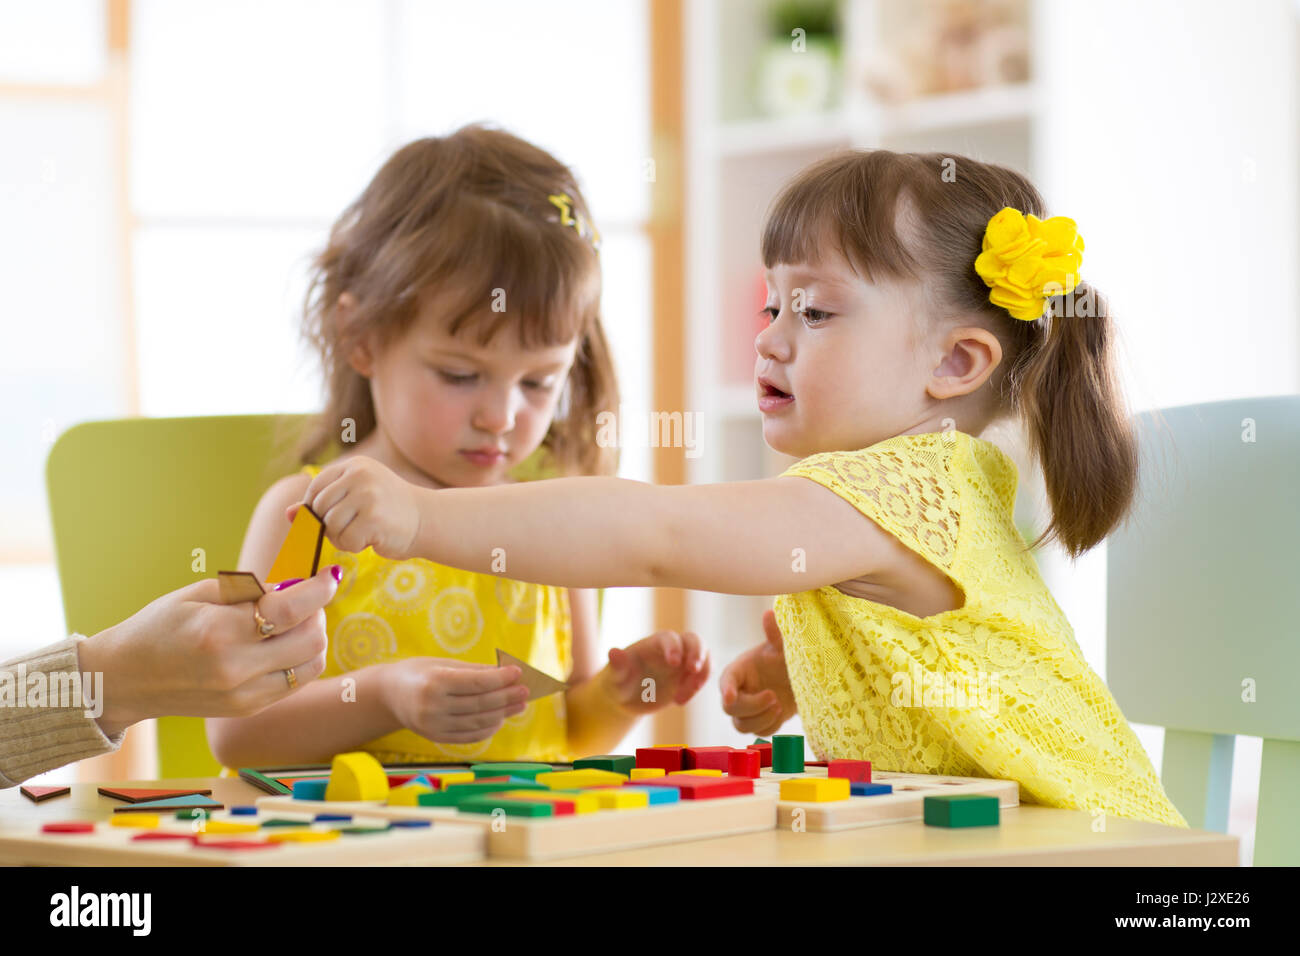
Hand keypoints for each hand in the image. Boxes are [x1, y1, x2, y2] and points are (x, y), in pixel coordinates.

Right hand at [78, 566, 339, 736]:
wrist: (125, 679)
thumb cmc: (158, 627)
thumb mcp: (198, 594)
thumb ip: (249, 589)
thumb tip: (293, 586)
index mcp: (219, 633)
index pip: (290, 610)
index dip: (318, 590)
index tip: (327, 577)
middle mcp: (235, 669)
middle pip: (311, 639)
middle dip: (317, 612)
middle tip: (304, 598)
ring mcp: (243, 695)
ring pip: (311, 664)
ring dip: (313, 637)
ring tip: (294, 622)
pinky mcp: (247, 709)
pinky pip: (295, 682)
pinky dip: (301, 659)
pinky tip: (283, 644)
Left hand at [293, 456, 422, 559]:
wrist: (427, 519)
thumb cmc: (388, 511)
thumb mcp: (355, 498)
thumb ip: (322, 504)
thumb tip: (288, 513)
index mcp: (354, 466)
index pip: (315, 487)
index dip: (315, 509)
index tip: (330, 520)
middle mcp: (360, 475)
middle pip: (319, 507)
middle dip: (328, 525)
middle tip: (349, 530)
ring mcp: (368, 495)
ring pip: (330, 525)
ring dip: (341, 538)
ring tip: (361, 534)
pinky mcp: (374, 518)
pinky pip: (345, 540)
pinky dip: (354, 546)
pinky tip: (371, 540)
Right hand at [378, 658, 529, 742]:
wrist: (388, 695)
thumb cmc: (420, 672)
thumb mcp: (444, 664)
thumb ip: (475, 670)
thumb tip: (507, 674)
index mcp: (435, 682)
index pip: (476, 683)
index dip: (500, 679)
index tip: (518, 672)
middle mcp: (433, 707)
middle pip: (480, 704)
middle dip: (506, 697)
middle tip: (525, 691)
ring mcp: (434, 726)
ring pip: (477, 722)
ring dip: (502, 714)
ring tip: (519, 704)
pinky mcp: (436, 737)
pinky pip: (468, 736)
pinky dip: (488, 729)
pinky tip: (500, 719)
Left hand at [603, 629, 709, 711]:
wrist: (626, 699)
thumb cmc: (617, 683)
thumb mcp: (614, 677)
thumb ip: (617, 665)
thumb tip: (613, 652)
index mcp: (654, 644)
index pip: (670, 638)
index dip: (674, 647)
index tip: (674, 663)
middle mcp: (672, 649)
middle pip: (694, 640)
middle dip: (698, 652)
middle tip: (694, 670)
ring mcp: (683, 662)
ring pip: (704, 657)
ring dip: (701, 675)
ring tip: (681, 698)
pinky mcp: (688, 677)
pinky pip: (703, 675)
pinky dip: (698, 686)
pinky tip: (679, 701)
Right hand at [719, 609, 796, 735]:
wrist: (799, 677)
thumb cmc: (785, 657)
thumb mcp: (782, 647)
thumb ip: (774, 634)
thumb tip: (769, 614)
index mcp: (738, 670)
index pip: (725, 681)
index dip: (726, 689)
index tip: (731, 696)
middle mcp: (738, 691)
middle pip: (730, 708)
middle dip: (752, 706)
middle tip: (774, 697)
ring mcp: (747, 709)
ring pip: (741, 725)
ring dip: (761, 720)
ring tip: (779, 706)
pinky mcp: (759, 722)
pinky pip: (758, 733)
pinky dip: (770, 726)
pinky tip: (782, 712)